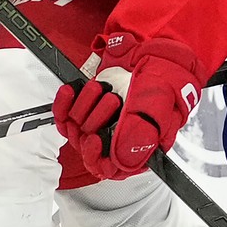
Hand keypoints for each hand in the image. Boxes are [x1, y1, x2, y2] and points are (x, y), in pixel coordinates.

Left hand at [52, 34, 207, 180]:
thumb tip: (119, 159)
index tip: (95, 139)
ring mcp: (99, 123)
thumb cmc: (162, 85)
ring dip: (85, 104)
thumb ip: (139, 134)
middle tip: (113, 99)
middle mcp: (115, 140)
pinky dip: (64, 101)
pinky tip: (71, 90)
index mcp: (136, 149)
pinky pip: (63, 114)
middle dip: (96, 119)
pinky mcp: (87, 108)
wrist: (156, 58)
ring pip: (75, 128)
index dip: (97, 157)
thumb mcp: (156, 109)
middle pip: (87, 146)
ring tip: (102, 88)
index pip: (109, 168)